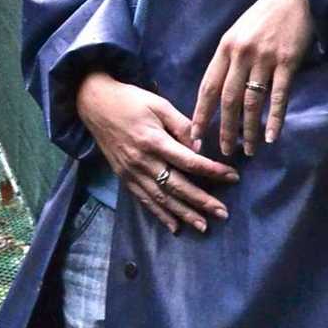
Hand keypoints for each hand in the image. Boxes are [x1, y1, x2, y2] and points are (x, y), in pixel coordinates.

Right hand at [75, 71, 238, 234]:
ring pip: (162, 198)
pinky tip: (174, 226)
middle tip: (223, 213)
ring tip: (203, 226)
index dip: (212, 171)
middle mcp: (143, 161)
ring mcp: (132, 172)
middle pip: (177, 185)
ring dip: (183, 214)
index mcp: (154, 140)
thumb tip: (200, 147)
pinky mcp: (124, 177)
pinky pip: (145, 200)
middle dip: (202, 201)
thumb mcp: (158, 104)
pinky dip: (160, 215)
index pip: (189, 161)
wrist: (94, 104)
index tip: (233, 177)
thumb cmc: (130, 100)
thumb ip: (181, 125)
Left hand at [190, 0, 313, 157]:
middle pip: (227, 99)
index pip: (208, 86)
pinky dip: (274, 118)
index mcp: (225, 47)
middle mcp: (241, 54)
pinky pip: (278, 95)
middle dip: (224, 128)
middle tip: (223, 151)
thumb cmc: (266, 14)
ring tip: (249, 150)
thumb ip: (230, 58)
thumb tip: (221, 90)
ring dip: (249, 129)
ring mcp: (264, 58)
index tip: (195, 136)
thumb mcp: (240, 32)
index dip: (201, 113)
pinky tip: (271, 136)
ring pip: (251, 101)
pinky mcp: (287, 60)